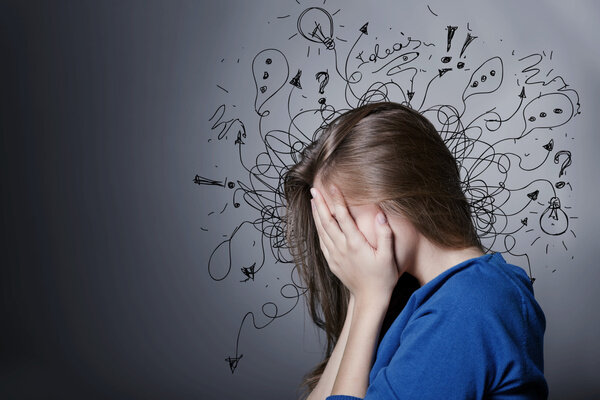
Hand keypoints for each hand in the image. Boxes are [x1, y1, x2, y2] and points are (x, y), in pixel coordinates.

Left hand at [310, 184, 398, 303]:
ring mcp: (335, 256)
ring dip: (316, 215)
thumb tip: (380, 214)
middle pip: (327, 221)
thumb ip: (385, 234)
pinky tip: (317, 223)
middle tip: (314, 189)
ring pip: (322, 231)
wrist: (370, 299)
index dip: (337, 200)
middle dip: (320, 204)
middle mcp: (342, 248)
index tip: (332, 186)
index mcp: (355, 244)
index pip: (343, 217)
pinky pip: (322, 242)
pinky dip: (318, 230)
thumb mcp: (389, 256)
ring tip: (313, 201)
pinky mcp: (332, 262)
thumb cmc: (383, 278)